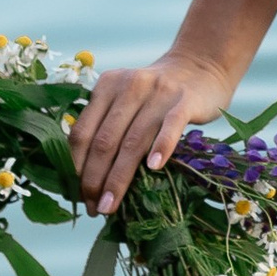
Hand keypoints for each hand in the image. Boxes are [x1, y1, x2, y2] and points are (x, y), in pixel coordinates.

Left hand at [72, 52, 239, 215]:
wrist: (201, 66)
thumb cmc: (157, 96)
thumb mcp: (125, 100)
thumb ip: (106, 126)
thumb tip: (84, 179)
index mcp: (106, 86)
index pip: (82, 132)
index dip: (75, 168)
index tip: (77, 197)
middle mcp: (129, 86)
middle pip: (104, 140)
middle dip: (94, 180)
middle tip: (94, 209)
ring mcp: (159, 92)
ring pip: (133, 140)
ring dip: (119, 178)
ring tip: (111, 205)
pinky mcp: (186, 100)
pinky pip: (171, 125)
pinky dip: (161, 147)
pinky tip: (154, 168)